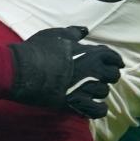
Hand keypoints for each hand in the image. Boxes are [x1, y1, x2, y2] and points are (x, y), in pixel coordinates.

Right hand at [8, 25, 122, 117]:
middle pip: (113, 76)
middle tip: (99, 77)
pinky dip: (98, 109)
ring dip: (98, 91)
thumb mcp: (57, 35)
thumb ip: (74, 32)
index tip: (113, 64)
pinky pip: (98, 110)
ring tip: (89, 90)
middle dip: (108, 76)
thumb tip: (85, 30)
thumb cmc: (39, 49)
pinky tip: (92, 106)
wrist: (24, 69)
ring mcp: (86, 88)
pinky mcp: (77, 103)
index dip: (114, 60)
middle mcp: (94, 71)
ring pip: (104, 92)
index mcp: (91, 53)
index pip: (113, 57)